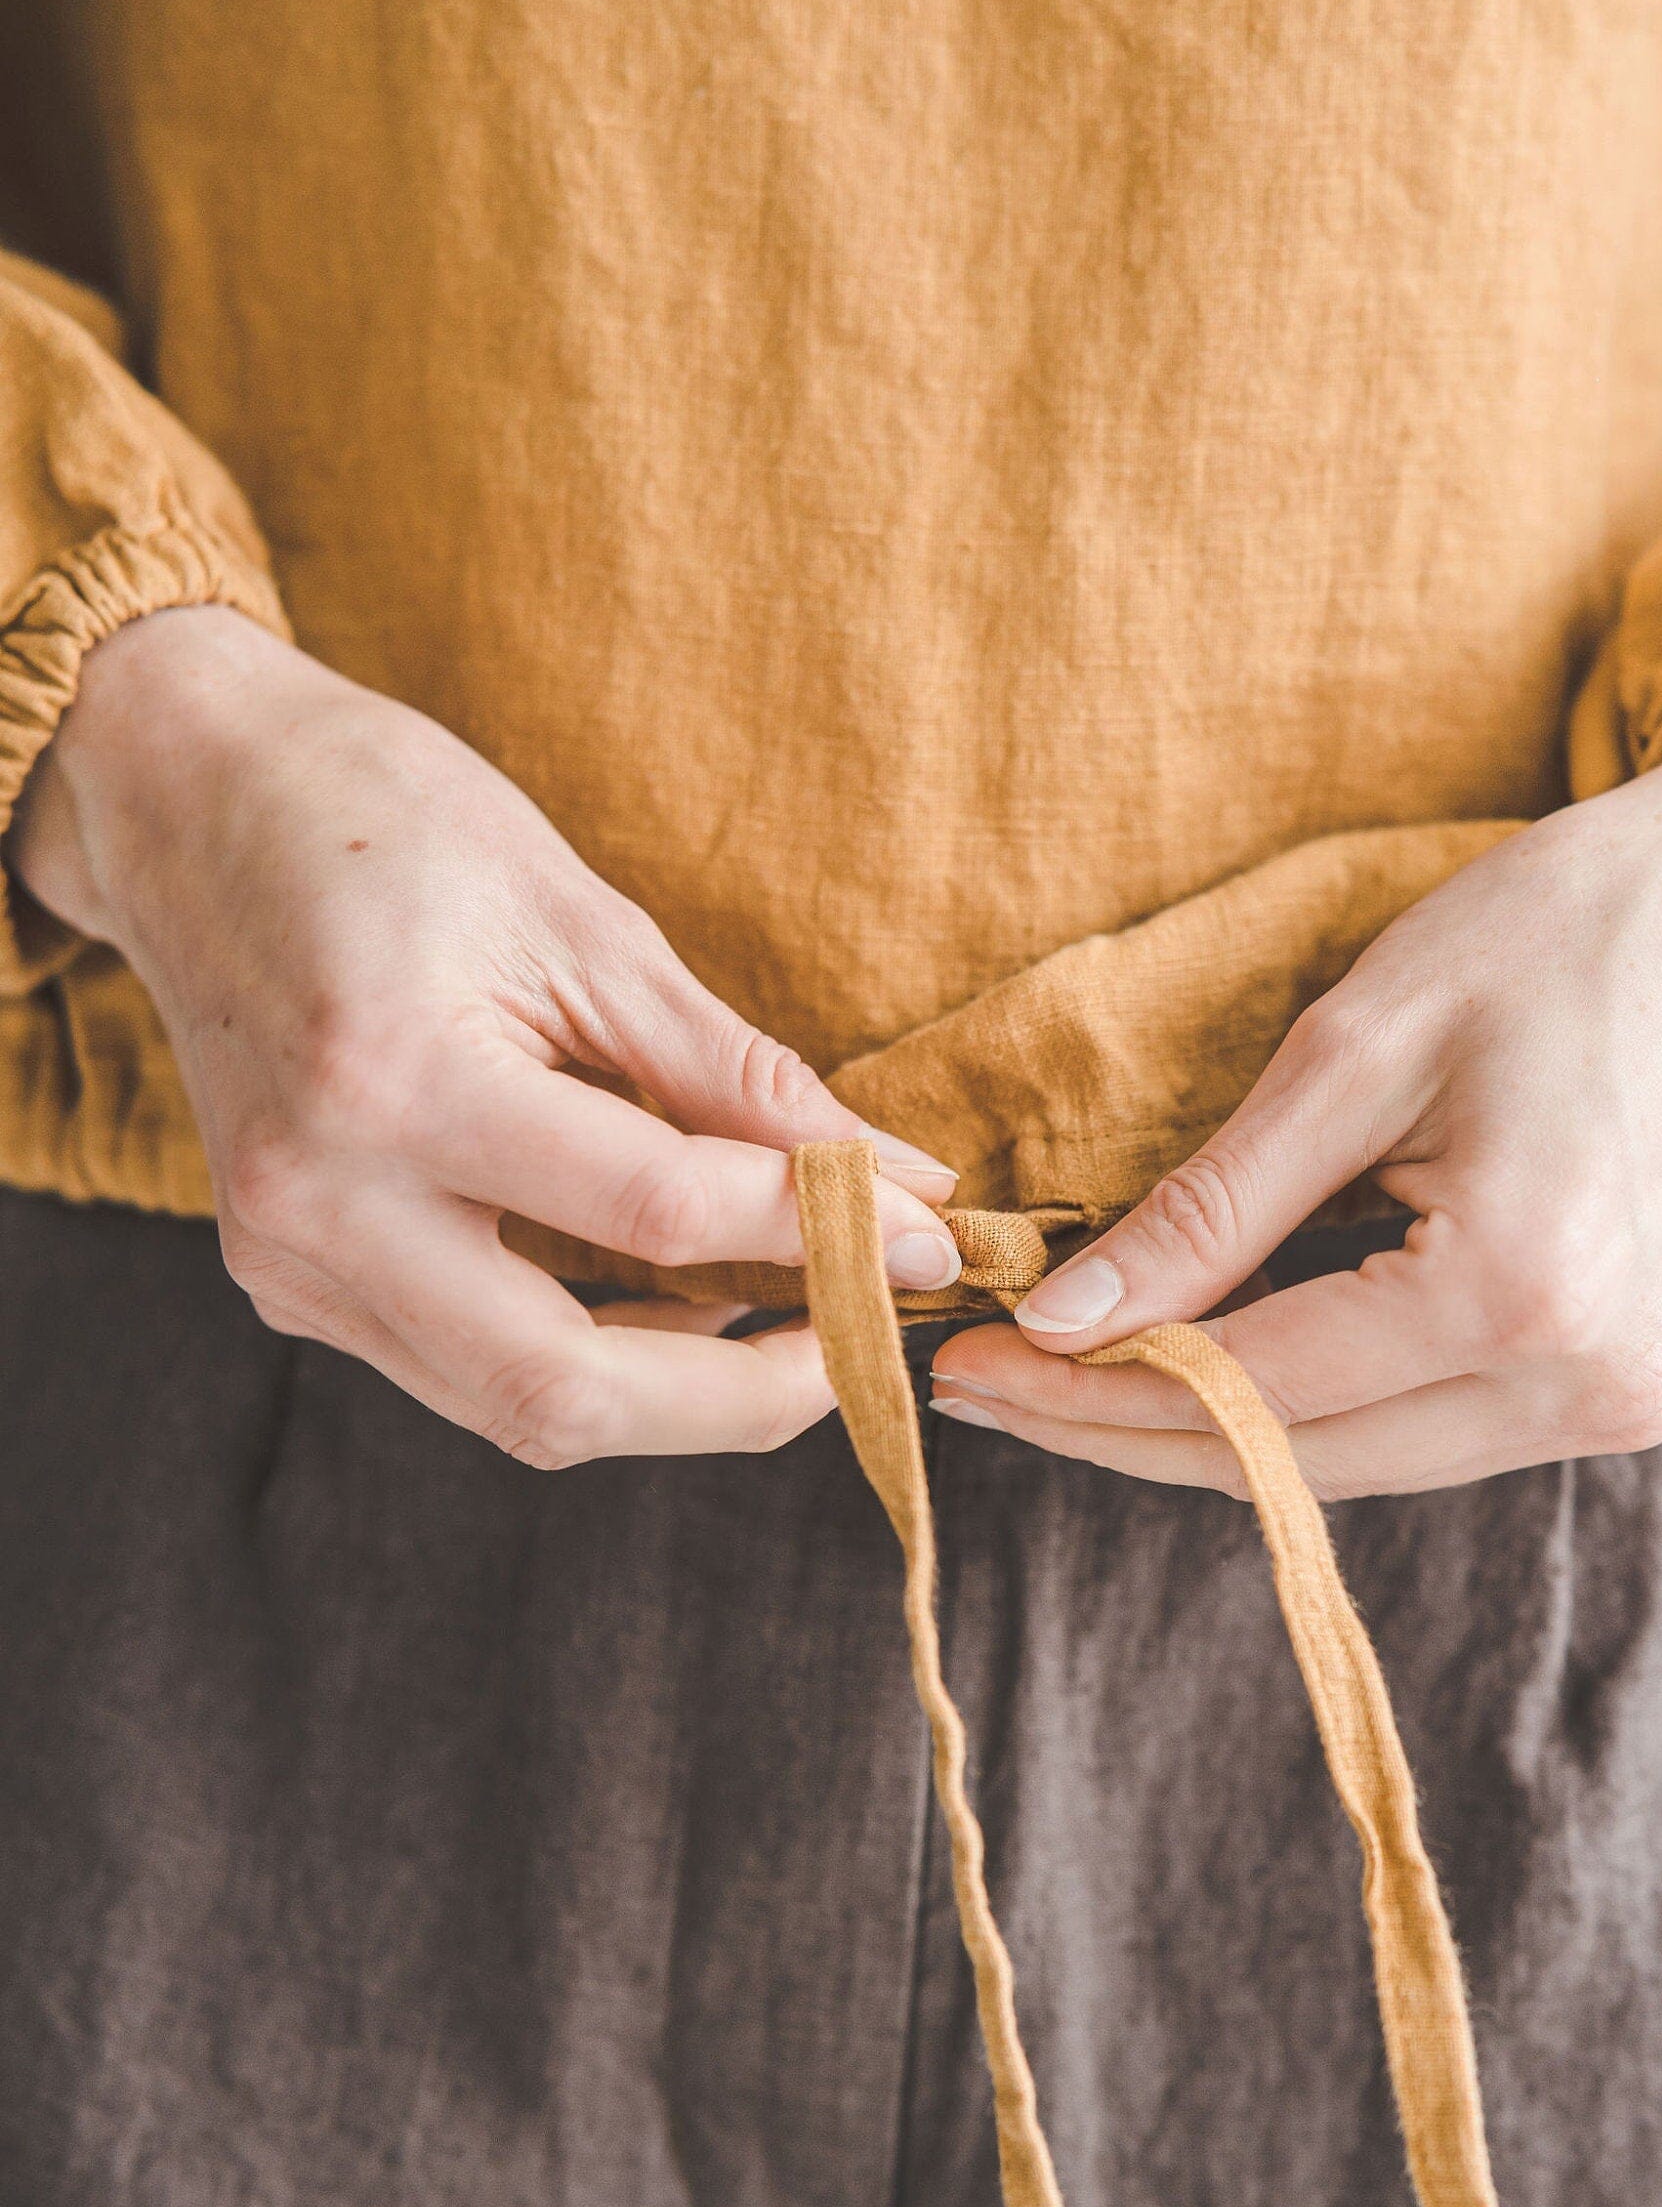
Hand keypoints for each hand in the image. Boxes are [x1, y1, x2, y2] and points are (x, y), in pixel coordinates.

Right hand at [8, 605, 961, 1462]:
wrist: (187, 799)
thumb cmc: (386, 817)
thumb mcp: (580, 917)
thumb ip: (734, 1071)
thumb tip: (894, 1179)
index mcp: (392, 1080)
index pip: (650, 1214)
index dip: (817, 1234)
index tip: (930, 1238)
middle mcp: (318, 1200)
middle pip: (564, 1392)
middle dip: (746, 1398)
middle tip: (867, 1349)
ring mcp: (289, 1257)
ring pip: (516, 1407)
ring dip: (677, 1394)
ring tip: (796, 1325)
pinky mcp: (289, 1277)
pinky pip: (467, 1366)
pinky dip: (592, 1355)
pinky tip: (677, 1309)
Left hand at [932, 742, 1661, 1498]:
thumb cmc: (1560, 936)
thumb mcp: (1355, 1051)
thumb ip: (1209, 1212)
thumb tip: (1066, 1323)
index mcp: (1519, 1290)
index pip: (1249, 1388)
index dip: (1089, 1388)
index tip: (964, 1362)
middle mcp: (1578, 1384)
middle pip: (1290, 1463)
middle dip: (1120, 1430)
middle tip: (982, 1389)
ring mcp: (1611, 1404)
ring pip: (1347, 1469)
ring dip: (1202, 1432)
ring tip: (1063, 1382)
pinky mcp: (1616, 1392)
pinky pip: (1415, 1434)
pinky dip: (1299, 1410)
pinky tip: (1197, 1363)